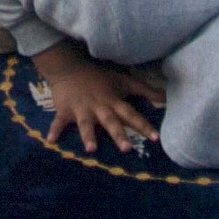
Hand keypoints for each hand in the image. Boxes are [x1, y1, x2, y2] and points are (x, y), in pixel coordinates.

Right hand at [30, 45, 159, 152]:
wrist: (70, 68)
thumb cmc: (99, 78)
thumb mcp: (123, 81)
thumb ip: (145, 90)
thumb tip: (167, 97)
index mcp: (113, 101)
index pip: (131, 115)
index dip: (143, 126)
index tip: (156, 138)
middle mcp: (99, 107)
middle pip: (110, 122)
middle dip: (118, 134)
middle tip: (127, 149)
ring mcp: (81, 109)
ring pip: (86, 124)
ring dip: (88, 136)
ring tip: (91, 149)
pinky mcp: (65, 110)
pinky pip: (59, 121)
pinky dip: (54, 131)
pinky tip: (51, 141)